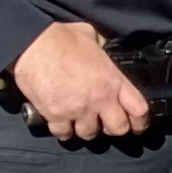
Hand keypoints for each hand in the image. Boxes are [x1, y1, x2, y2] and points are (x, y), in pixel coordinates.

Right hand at [12, 21, 146, 142]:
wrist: (31, 45)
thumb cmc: (61, 38)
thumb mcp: (92, 38)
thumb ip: (101, 48)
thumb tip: (100, 46)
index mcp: (113, 80)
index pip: (139, 109)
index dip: (140, 121)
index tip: (137, 125)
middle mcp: (100, 99)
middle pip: (118, 129)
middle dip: (114, 129)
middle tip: (107, 124)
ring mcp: (78, 110)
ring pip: (89, 134)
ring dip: (86, 130)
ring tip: (81, 122)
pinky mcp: (55, 115)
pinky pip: (64, 134)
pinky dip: (63, 131)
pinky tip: (62, 124)